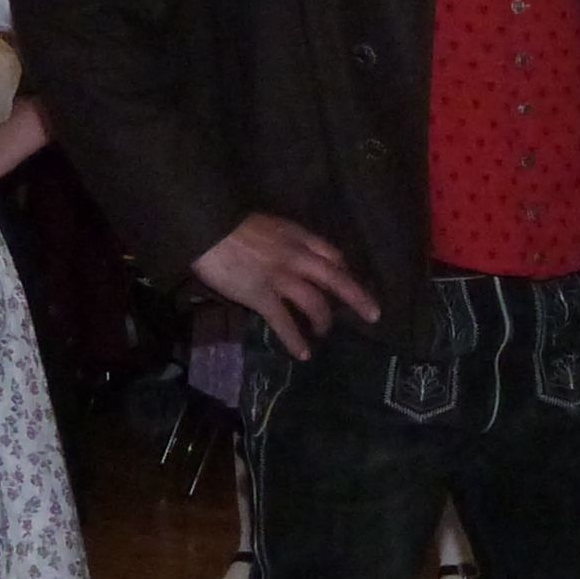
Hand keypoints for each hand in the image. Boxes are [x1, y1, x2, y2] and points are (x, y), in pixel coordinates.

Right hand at [192, 212, 377, 355]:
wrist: (206, 226)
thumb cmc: (229, 224)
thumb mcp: (266, 225)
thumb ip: (281, 240)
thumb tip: (285, 255)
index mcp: (297, 236)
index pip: (331, 254)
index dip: (343, 270)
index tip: (347, 282)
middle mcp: (296, 256)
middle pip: (336, 278)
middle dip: (358, 297)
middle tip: (374, 315)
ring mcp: (280, 277)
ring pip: (315, 302)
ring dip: (323, 320)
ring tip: (323, 332)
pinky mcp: (261, 295)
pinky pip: (284, 321)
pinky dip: (295, 339)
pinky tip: (303, 354)